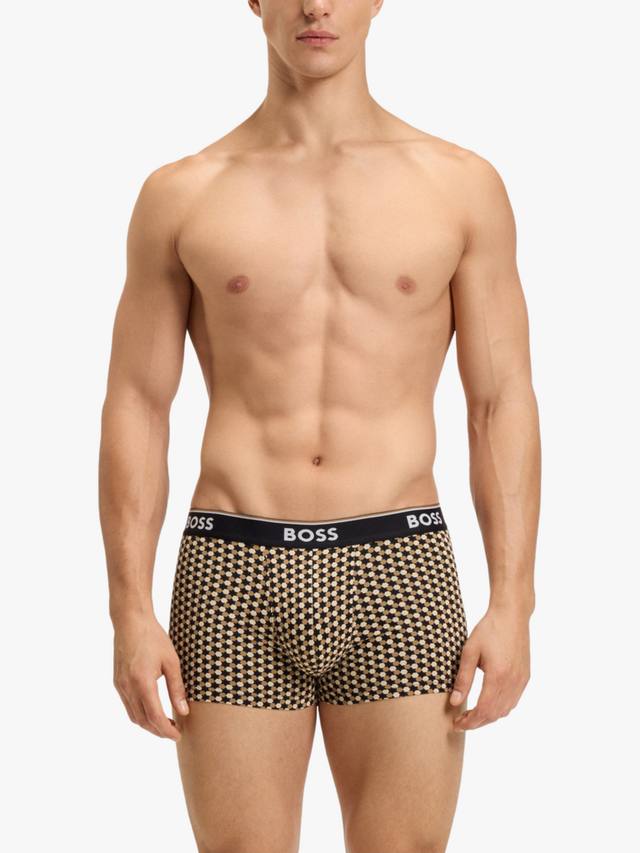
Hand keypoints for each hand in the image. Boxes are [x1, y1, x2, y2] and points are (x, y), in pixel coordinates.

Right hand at [113, 615, 188, 739]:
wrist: (131, 622)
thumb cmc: (154, 638)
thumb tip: (184, 711)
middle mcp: (128, 688)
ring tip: (165, 723)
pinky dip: (140, 714)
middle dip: (158, 731)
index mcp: (142, 683)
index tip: (177, 735)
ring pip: (133, 716)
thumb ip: (177, 688)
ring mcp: (120, 686)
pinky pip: (128, 706)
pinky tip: (151, 710)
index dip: (166, 730)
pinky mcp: (117, 682)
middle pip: (143, 721)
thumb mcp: (172, 661)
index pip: (155, 717)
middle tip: (174, 732)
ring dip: (148, 724)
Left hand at [449, 605, 530, 731]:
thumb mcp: (469, 651)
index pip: (483, 710)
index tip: (456, 724)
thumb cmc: (488, 630)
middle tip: (460, 723)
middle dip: (477, 722)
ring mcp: (521, 680)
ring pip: (505, 710)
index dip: (469, 721)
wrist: (512, 616)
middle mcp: (513, 681)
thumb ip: (463, 678)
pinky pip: (513, 701)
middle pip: (494, 714)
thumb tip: (455, 702)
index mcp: (498, 676)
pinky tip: (488, 704)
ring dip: (488, 717)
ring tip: (471, 715)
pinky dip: (500, 708)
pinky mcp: (525, 677)